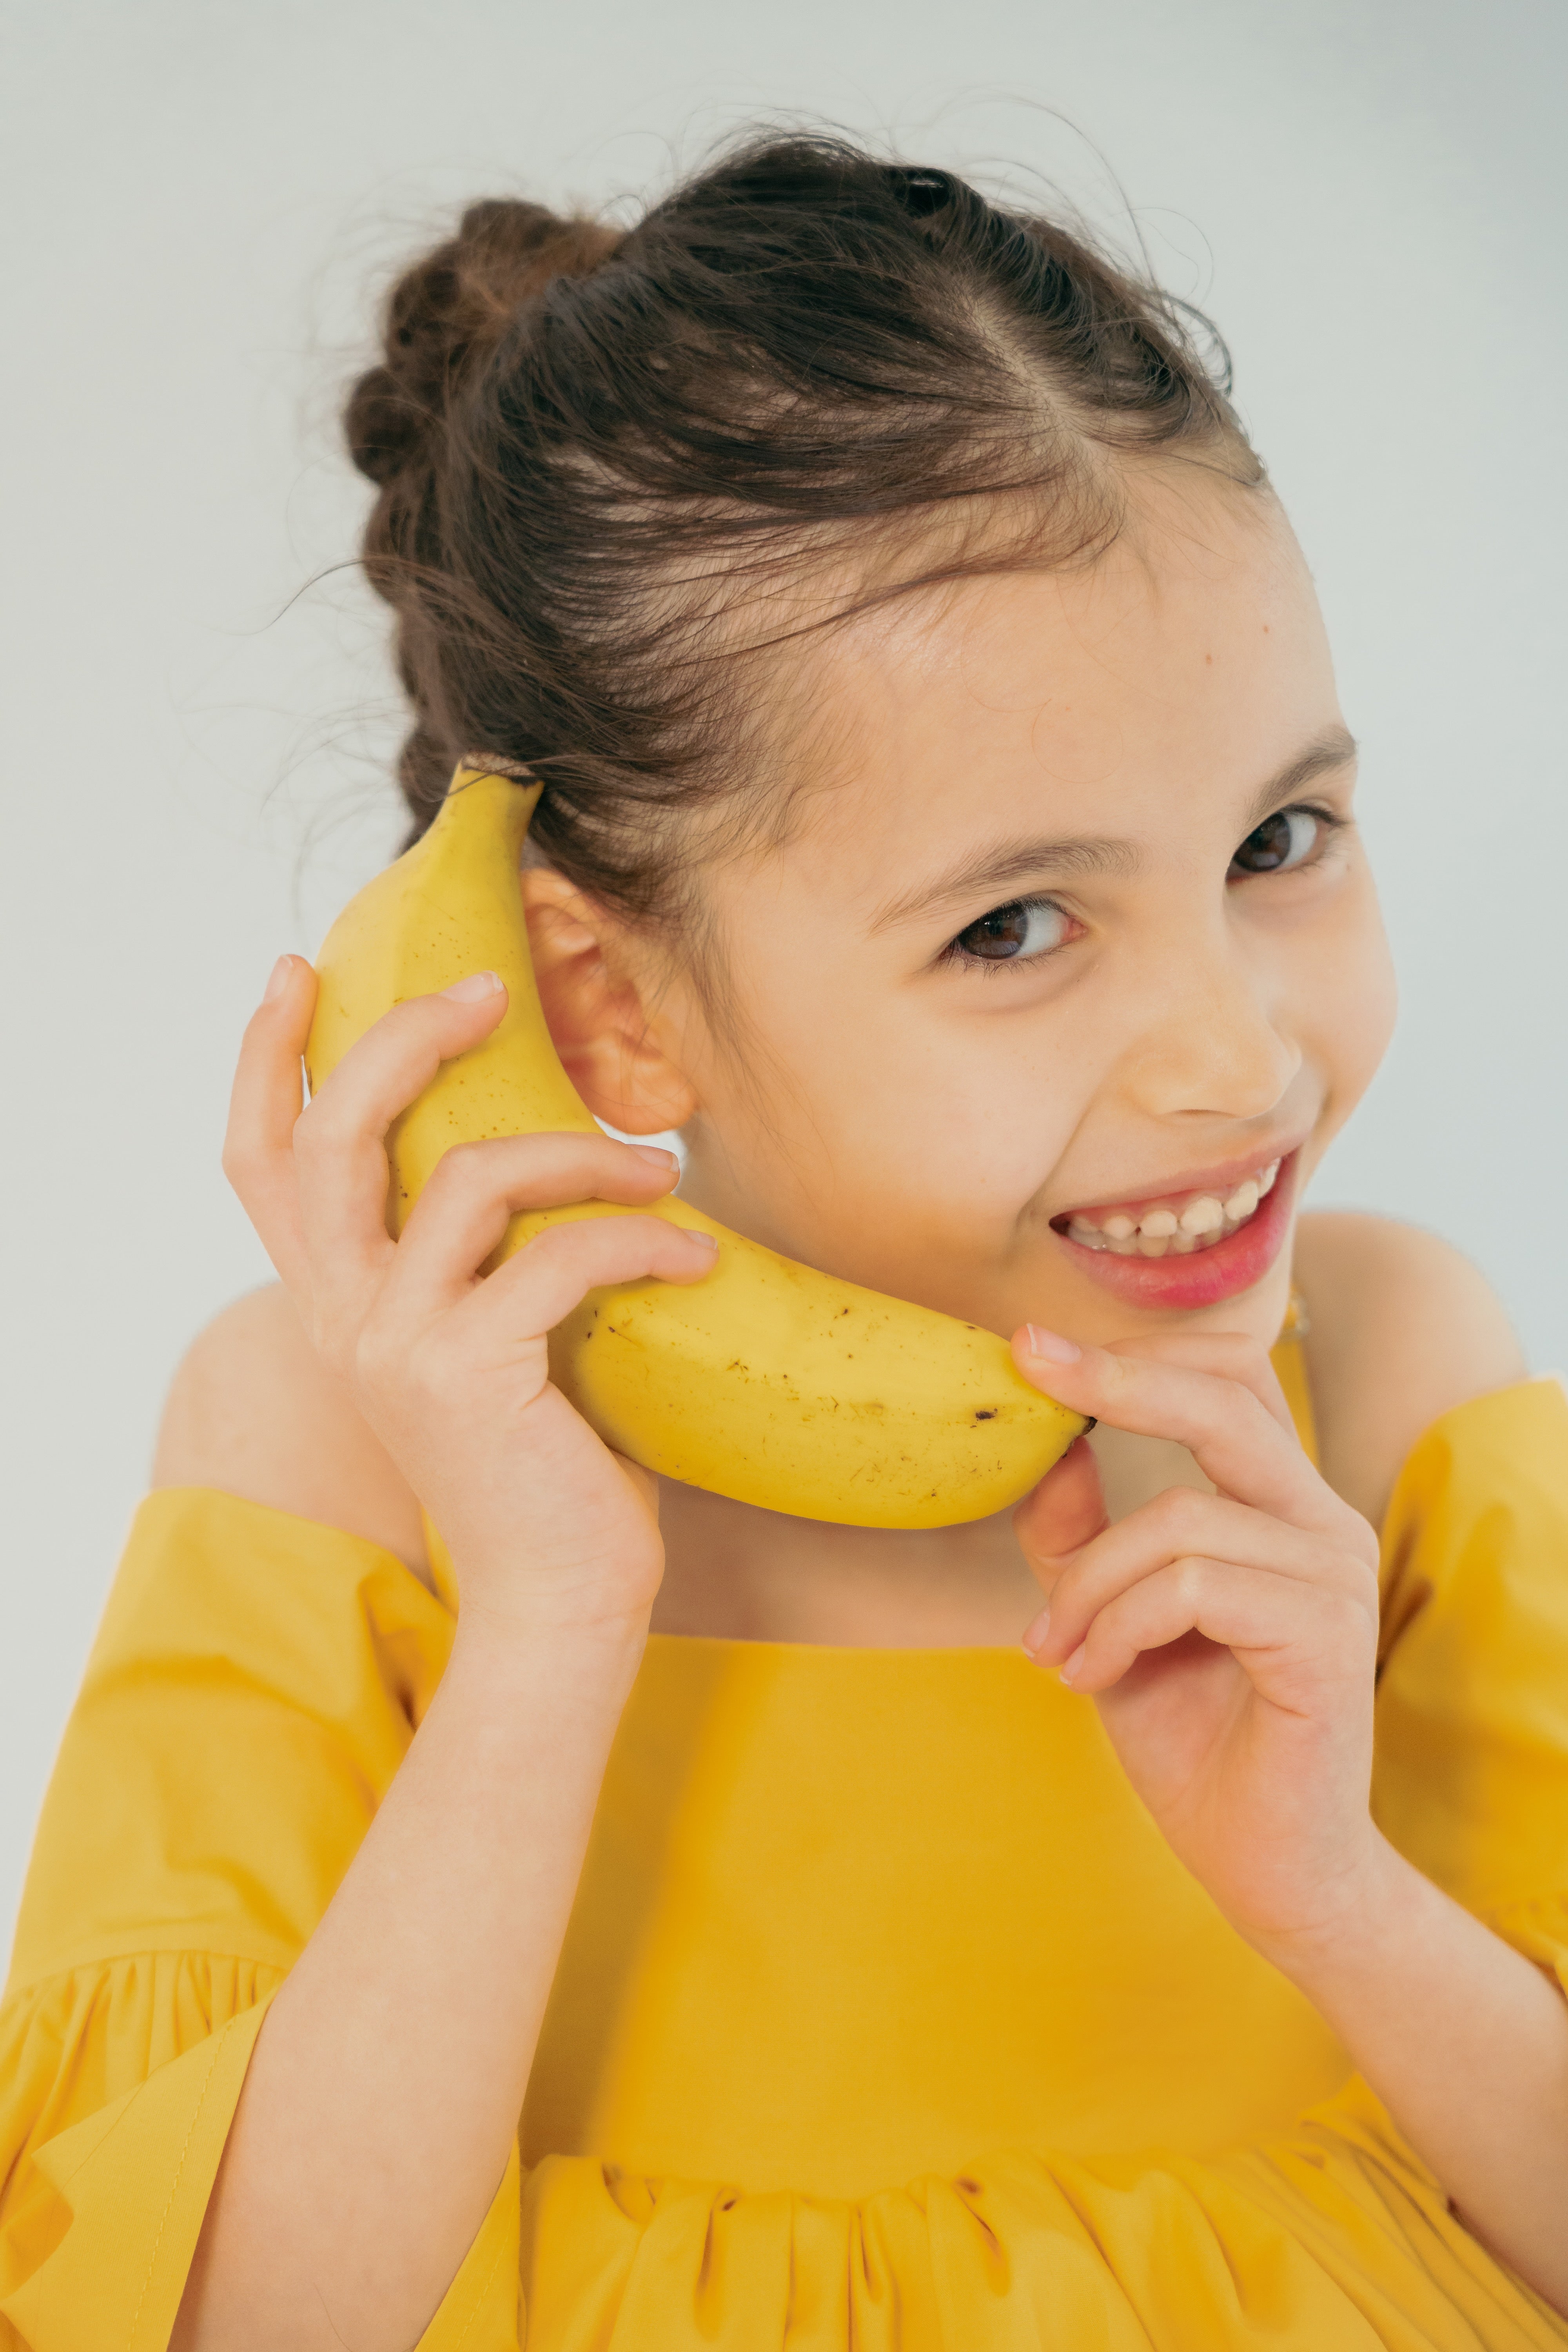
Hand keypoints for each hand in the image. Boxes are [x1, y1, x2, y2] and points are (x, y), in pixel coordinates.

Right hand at [223, 957, 718, 1640]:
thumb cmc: (545, 1460)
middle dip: (405, 1041)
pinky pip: (557, 1257)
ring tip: (655, 1171)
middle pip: (335, 1138)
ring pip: (466, 1178)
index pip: (261, 1163)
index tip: (299, 970)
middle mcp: (345, 1318)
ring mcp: (396, 1346)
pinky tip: (692, 1255)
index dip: (267, 1059)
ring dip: (578, 1153)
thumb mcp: (487, 1336)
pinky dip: (635, 1239)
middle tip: (490, 993)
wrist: (562, 1596)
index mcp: (340, 1303)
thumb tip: (537, 1138)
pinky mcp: (467, 1374)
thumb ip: (473, 1254)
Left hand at [1009, 1326, 1382, 1959]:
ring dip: (1088, 1585)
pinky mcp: (1329, 1637)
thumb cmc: (1194, 1737)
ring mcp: (1335, 1577)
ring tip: (1051, 1646)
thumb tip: (1045, 1445)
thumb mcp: (1111, 1617)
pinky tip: (1093, 1675)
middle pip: (1224, 1403)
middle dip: (1119, 1379)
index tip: (1034, 1342)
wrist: (1263, 1862)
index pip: (1228, 1384)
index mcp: (1281, 1506)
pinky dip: (1119, 1628)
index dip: (1138, 1351)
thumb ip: (1082, 1534)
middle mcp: (1323, 1523)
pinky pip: (1193, 1589)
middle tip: (1029, 1366)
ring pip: (1180, 1521)